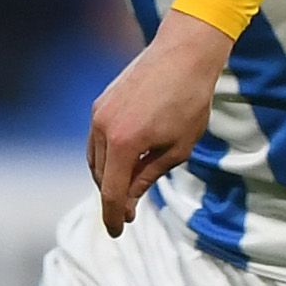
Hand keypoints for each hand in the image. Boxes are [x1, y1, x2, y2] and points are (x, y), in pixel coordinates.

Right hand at [87, 13, 235, 233]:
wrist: (184, 54)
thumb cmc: (189, 101)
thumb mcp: (177, 148)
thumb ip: (148, 176)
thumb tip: (130, 200)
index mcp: (123, 144)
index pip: (112, 193)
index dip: (114, 216)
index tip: (118, 232)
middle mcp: (103, 129)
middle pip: (101, 177)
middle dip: (114, 197)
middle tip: (130, 212)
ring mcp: (98, 113)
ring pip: (96, 159)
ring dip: (109, 177)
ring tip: (129, 186)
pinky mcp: (101, 102)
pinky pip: (98, 140)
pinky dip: (108, 156)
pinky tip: (126, 160)